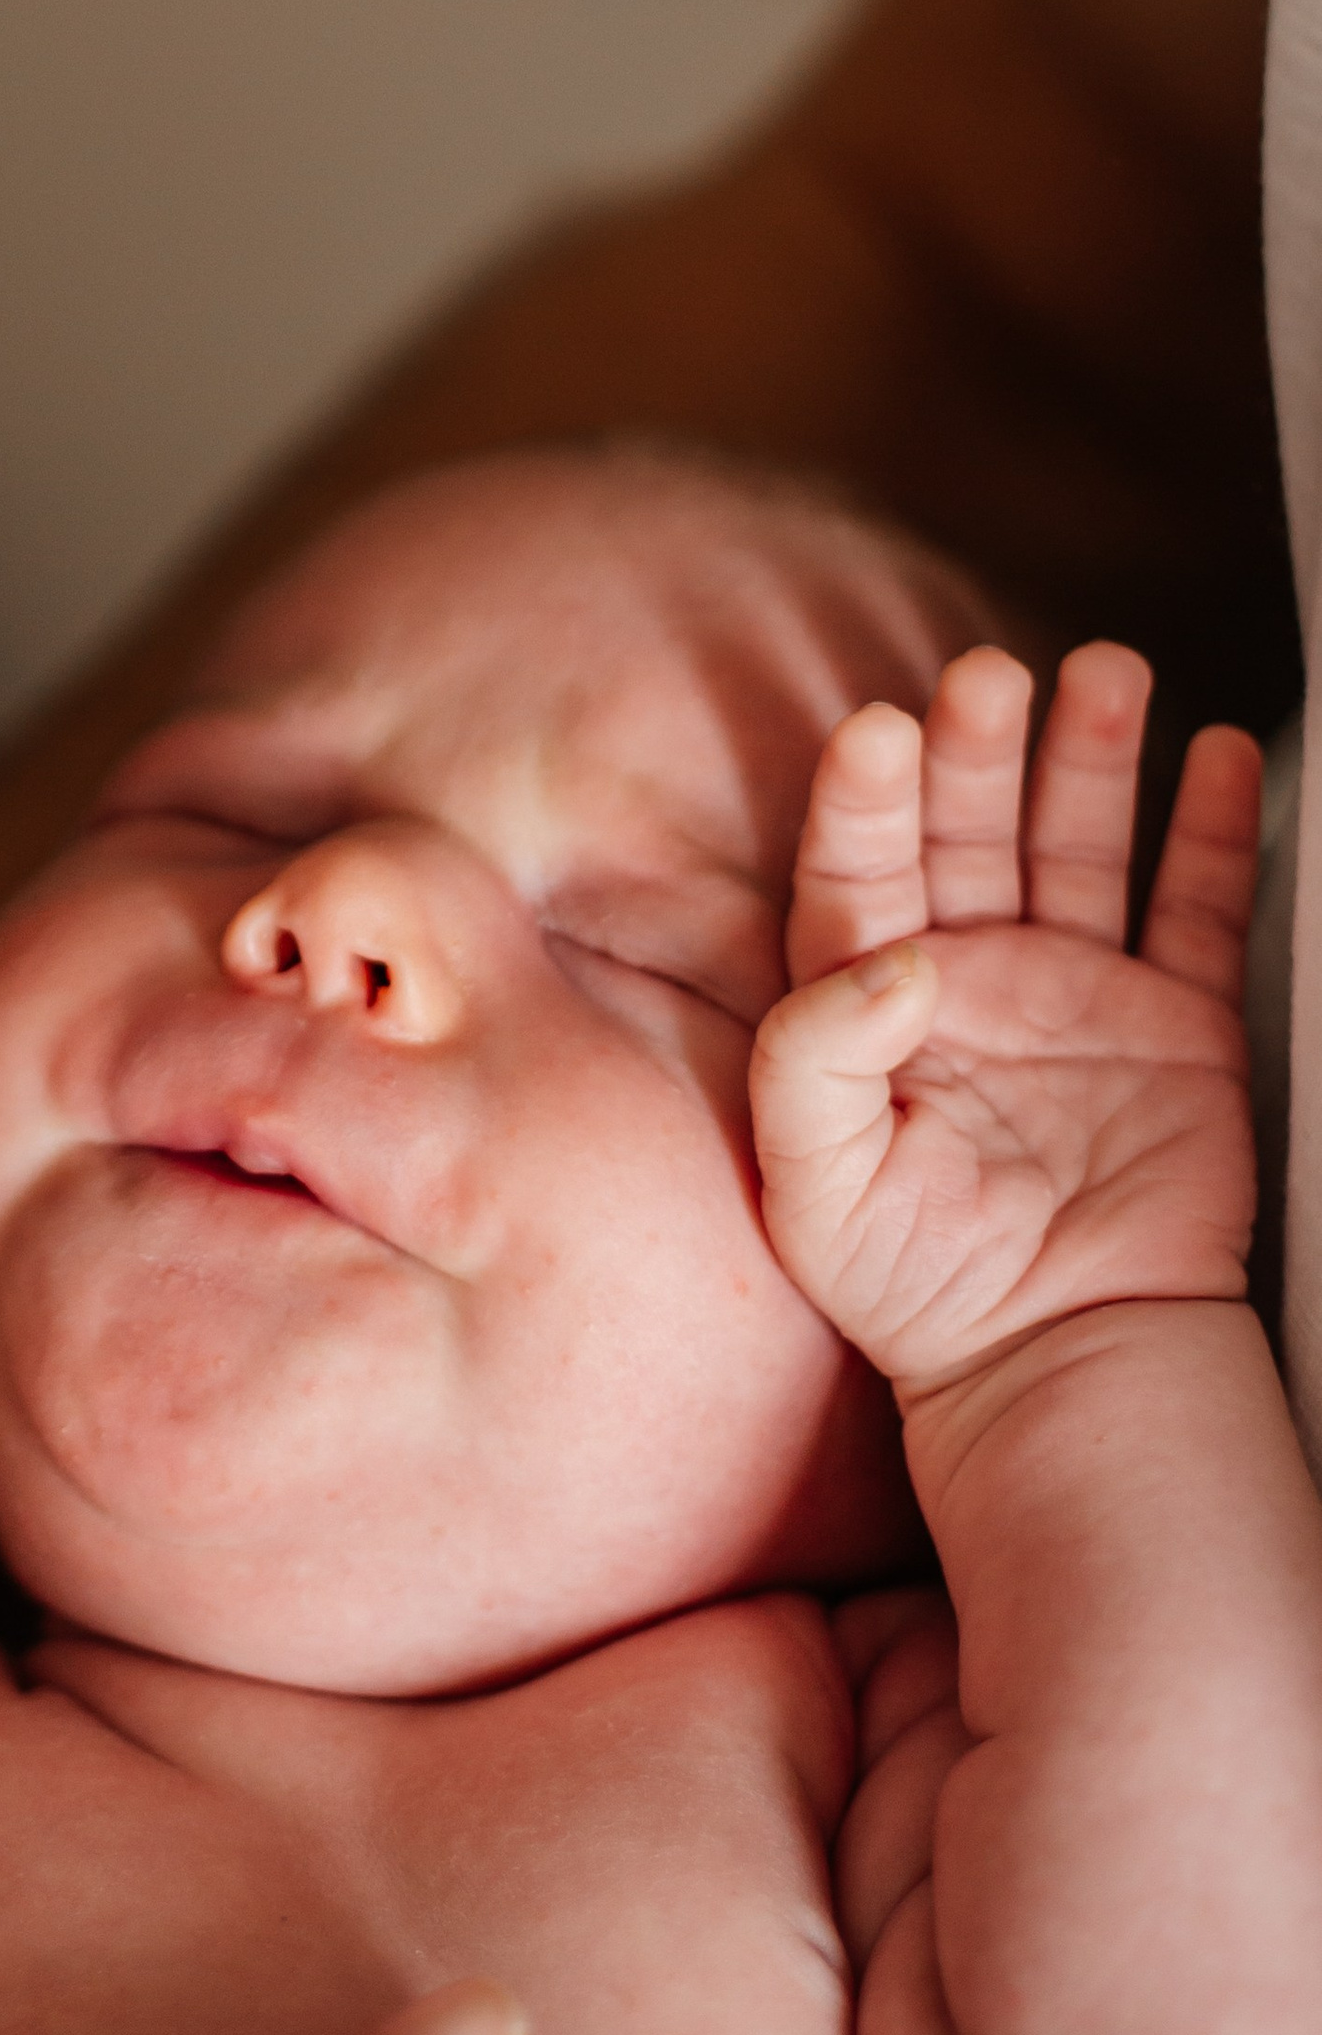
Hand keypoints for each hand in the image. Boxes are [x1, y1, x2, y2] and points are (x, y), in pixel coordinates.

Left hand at [750, 643, 1261, 1399]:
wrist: (1055, 1362)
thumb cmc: (911, 1289)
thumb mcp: (815, 1186)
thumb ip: (816, 1061)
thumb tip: (899, 962)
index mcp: (867, 1000)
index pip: (856, 873)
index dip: (862, 800)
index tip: (875, 729)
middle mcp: (969, 973)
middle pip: (967, 830)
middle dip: (978, 748)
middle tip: (987, 676)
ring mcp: (1075, 990)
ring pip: (1081, 844)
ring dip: (1093, 756)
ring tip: (1105, 672)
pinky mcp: (1174, 1022)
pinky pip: (1199, 909)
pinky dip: (1213, 831)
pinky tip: (1219, 753)